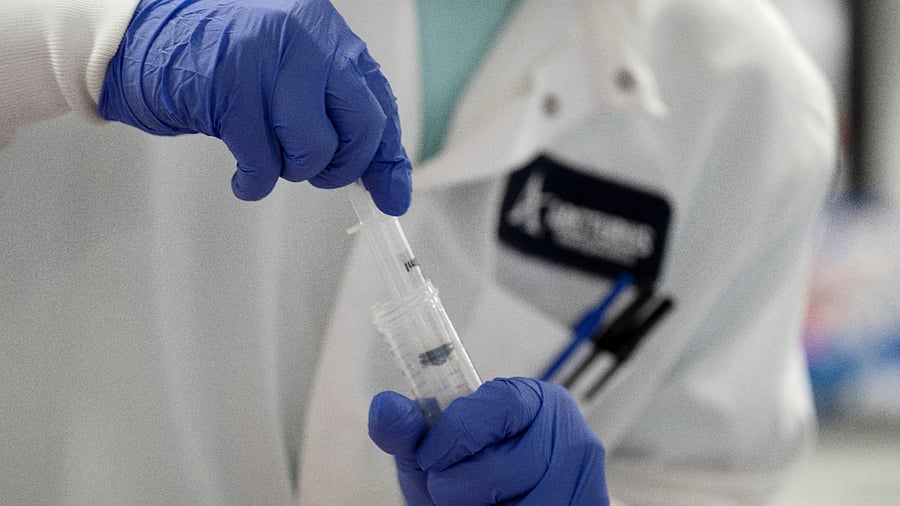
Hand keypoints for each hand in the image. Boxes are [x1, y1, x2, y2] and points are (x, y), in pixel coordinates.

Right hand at [99, 0, 410, 213]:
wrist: (144, 37)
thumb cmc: (221, 63)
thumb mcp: (289, 77)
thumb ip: (335, 114)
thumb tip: (386, 184)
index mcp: (328, 33)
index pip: (380, 103)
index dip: (387, 157)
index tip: (392, 196)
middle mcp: (308, 37)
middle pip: (362, 125)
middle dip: (342, 166)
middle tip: (316, 173)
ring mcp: (269, 58)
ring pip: (315, 147)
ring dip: (292, 169)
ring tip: (267, 156)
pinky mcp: (231, 86)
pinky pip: (264, 161)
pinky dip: (256, 182)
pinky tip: (244, 178)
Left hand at [368, 378, 609, 504]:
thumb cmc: (470, 475)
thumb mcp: (436, 450)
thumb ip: (409, 429)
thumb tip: (384, 406)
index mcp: (539, 403)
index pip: (495, 407)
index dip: (452, 436)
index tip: (431, 454)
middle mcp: (573, 440)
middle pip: (498, 471)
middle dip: (458, 487)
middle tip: (454, 487)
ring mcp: (583, 484)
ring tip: (480, 504)